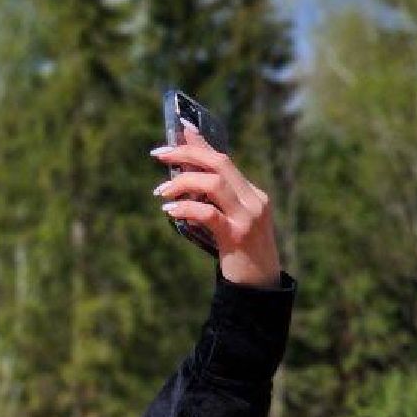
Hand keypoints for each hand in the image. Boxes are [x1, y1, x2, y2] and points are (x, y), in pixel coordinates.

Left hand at [151, 123, 283, 288]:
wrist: (258, 287)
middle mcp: (254, 200)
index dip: (200, 143)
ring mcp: (248, 217)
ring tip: (160, 191)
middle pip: (219, 163)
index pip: (223, 159)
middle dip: (187, 154)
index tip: (178, 129)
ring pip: (214, 183)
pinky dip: (186, 208)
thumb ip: (212, 202)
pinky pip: (209, 214)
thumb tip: (184, 183)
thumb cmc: (238, 255)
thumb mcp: (228, 222)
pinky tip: (169, 210)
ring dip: (183, 182)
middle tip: (159, 154)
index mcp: (252, 194)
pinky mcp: (237, 236)